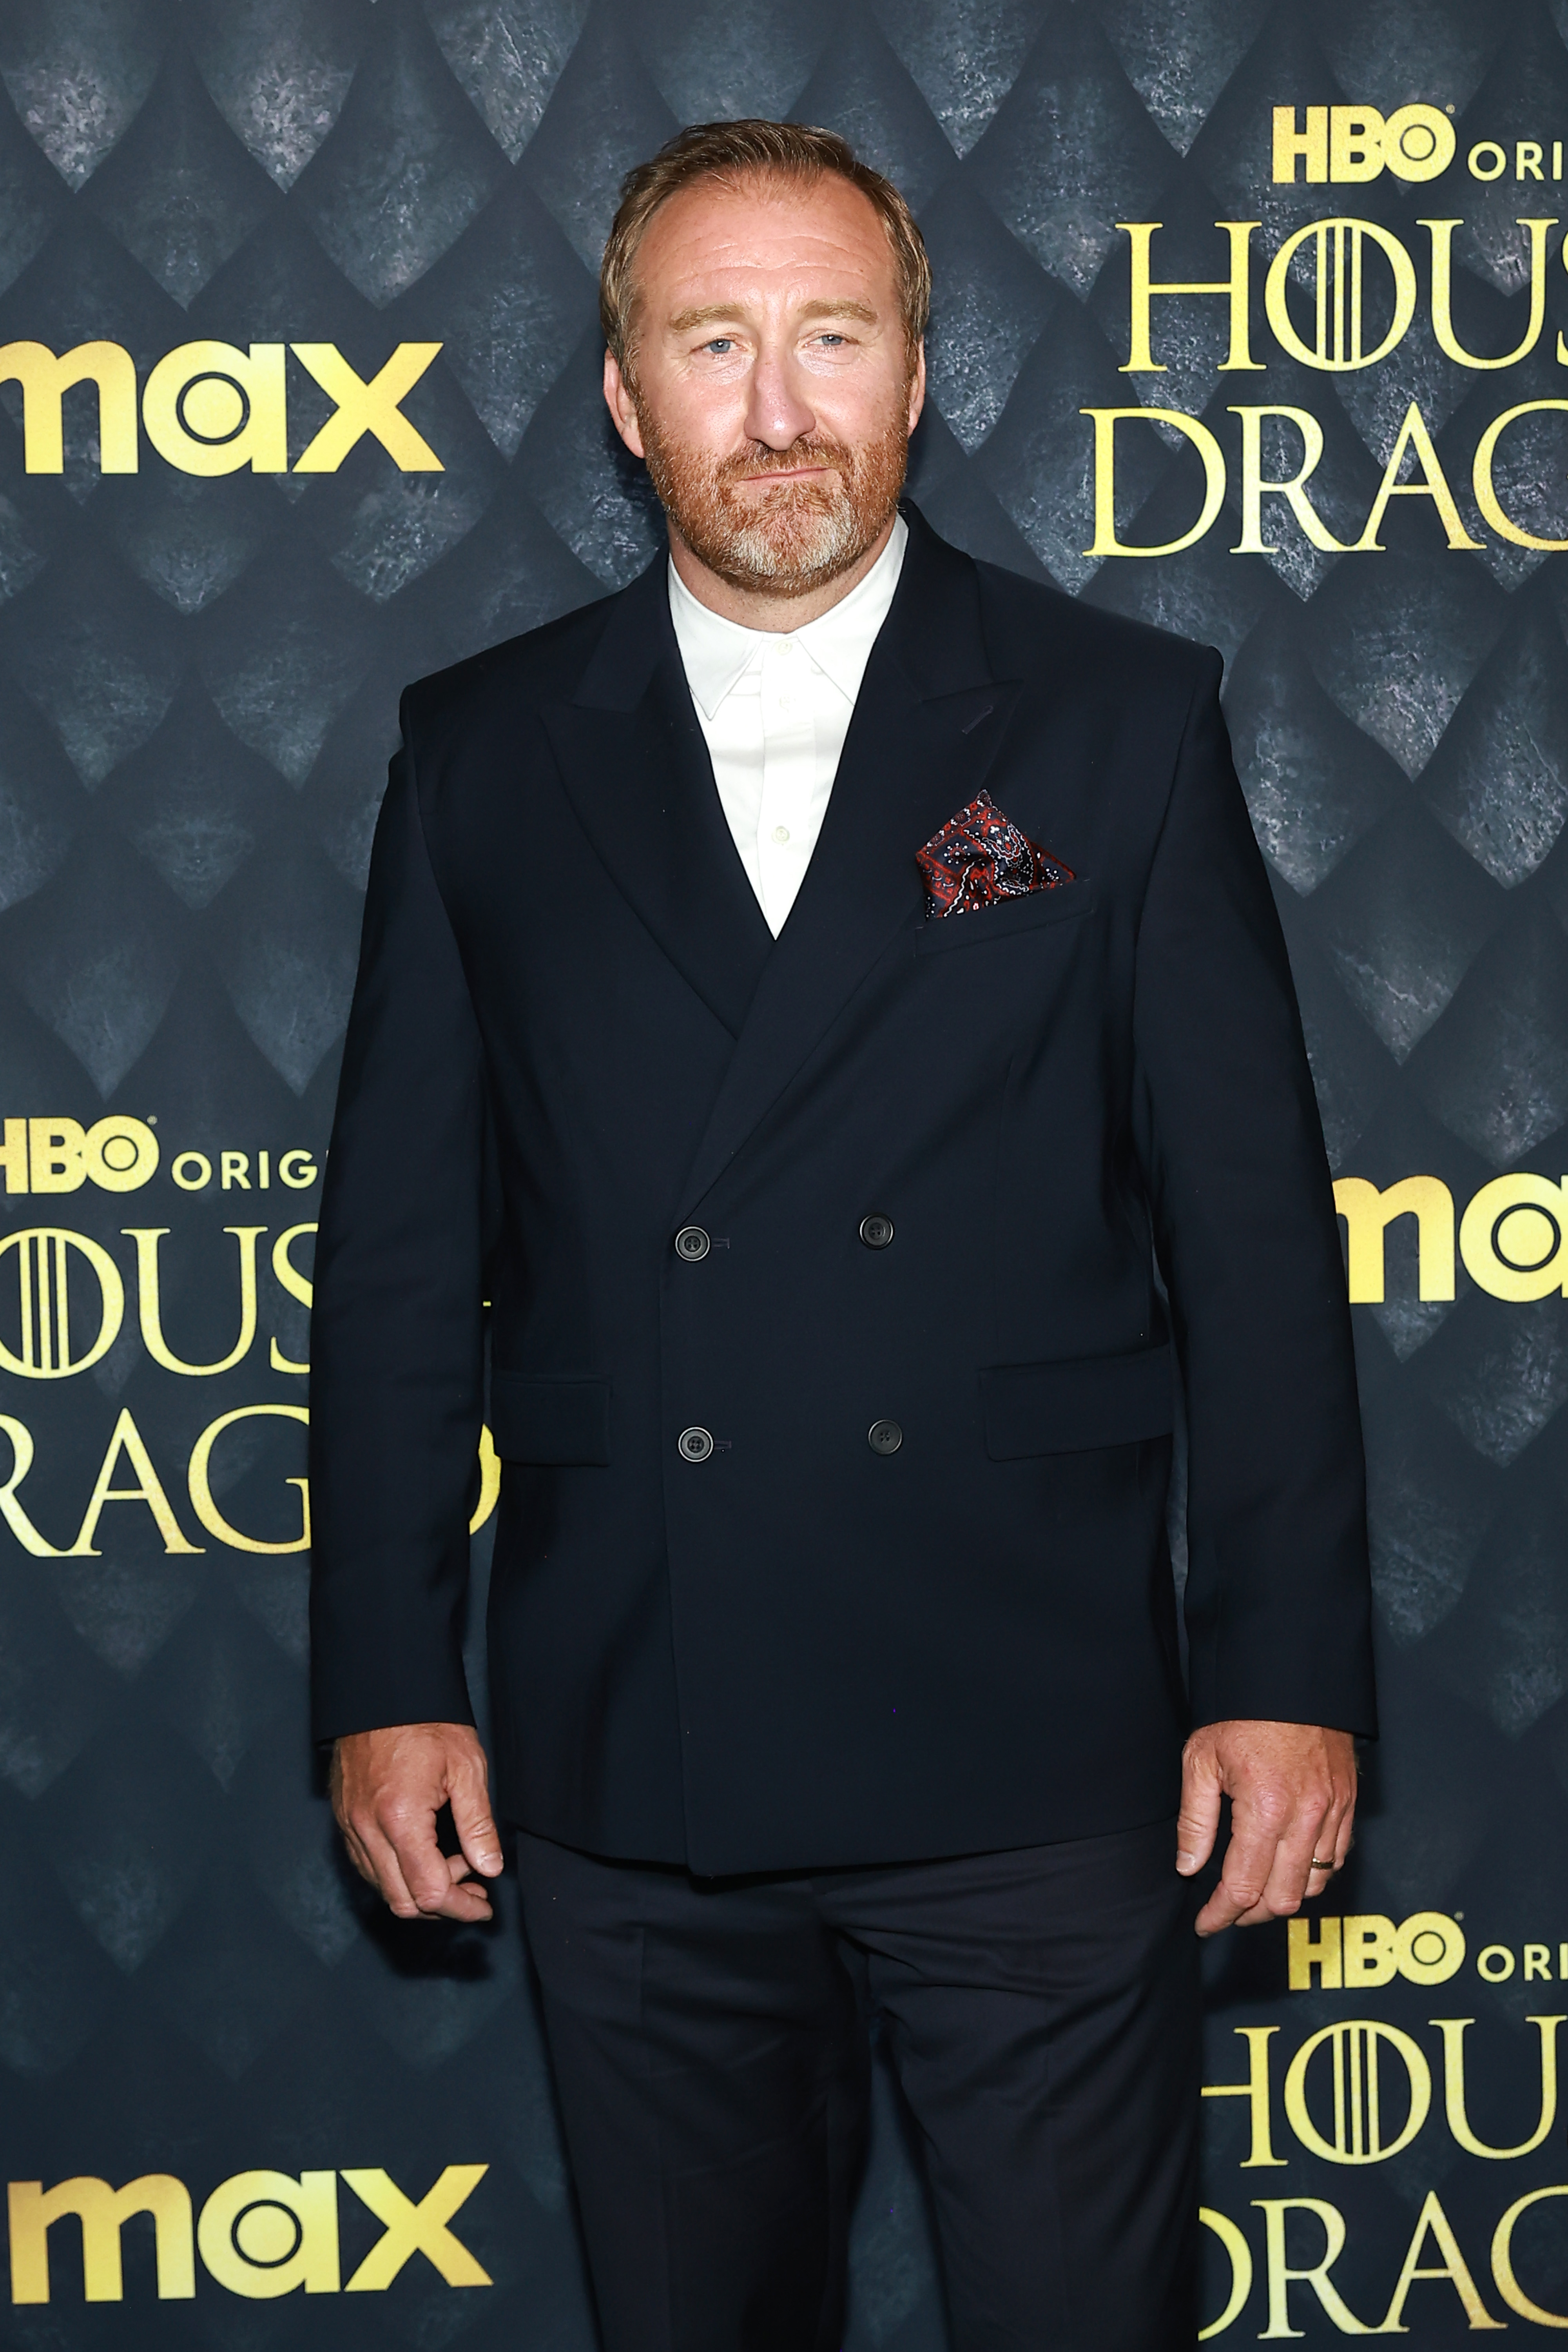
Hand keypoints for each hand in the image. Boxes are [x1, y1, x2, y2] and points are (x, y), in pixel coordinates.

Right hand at [331, 1722, 502, 1922]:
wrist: (382, 1692)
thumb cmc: (426, 1723)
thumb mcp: (466, 1768)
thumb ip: (478, 1824)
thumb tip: (490, 1868)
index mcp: (400, 1818)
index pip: (429, 1891)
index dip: (462, 1907)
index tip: (485, 1905)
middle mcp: (367, 1829)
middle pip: (402, 1901)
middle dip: (443, 1907)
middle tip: (475, 1891)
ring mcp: (350, 1826)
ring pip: (382, 1888)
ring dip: (420, 1891)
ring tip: (456, 1868)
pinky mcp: (344, 1820)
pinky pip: (368, 1867)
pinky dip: (398, 1874)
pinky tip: (426, 1856)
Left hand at [1177, 1719, 1356, 1936]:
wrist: (1291, 1680)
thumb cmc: (1242, 1716)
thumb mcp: (1201, 1760)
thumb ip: (1195, 1821)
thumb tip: (1188, 1868)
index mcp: (1265, 1810)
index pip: (1244, 1886)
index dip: (1222, 1914)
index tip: (1206, 1924)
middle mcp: (1305, 1818)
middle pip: (1284, 1899)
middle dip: (1252, 1914)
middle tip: (1228, 1910)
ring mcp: (1333, 1813)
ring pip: (1315, 1885)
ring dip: (1284, 1898)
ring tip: (1257, 1892)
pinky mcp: (1348, 1804)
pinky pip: (1337, 1859)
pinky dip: (1314, 1874)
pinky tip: (1289, 1868)